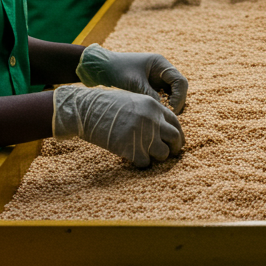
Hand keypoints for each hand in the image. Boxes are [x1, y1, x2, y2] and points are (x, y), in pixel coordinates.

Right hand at [53, 84, 183, 167]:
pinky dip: (142, 164)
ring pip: (163, 153)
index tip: (176, 142)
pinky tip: (134, 159)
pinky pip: (145, 162)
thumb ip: (149, 112)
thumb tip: (161, 127)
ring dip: (158, 157)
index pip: (176, 122)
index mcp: (153, 106)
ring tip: (150, 156)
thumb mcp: (133, 101)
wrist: (87, 110)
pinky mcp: (130, 148)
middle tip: (170, 154)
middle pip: (175, 138)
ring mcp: (142, 134)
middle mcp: (152, 119)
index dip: (178, 134)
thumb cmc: (107, 105)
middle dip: (175, 148)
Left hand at [76, 45, 188, 113]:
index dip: (179, 97)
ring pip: (173, 94)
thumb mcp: (134, 84)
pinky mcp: (152, 86)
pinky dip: (162, 105)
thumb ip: (149, 95)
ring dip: (171, 105)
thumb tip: (163, 112)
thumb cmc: (117, 70)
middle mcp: (162, 70)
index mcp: (160, 64)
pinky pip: (164, 97)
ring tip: (161, 116)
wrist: (102, 67)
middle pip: (180, 88)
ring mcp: (158, 78)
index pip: (180, 81)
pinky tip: (155, 113)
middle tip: (168, 116)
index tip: (170, 110)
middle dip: (177, 103)